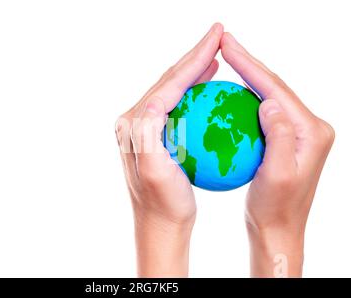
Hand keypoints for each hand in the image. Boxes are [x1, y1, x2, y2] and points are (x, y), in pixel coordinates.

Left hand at [115, 23, 222, 276]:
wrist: (160, 224)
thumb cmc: (163, 202)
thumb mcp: (154, 169)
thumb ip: (147, 133)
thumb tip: (153, 101)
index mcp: (134, 123)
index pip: (167, 84)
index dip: (192, 59)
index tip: (215, 38)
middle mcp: (133, 120)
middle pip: (167, 80)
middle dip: (193, 56)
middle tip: (217, 35)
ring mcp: (143, 127)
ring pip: (171, 89)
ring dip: (192, 70)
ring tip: (213, 56)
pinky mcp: (154, 135)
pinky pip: (176, 104)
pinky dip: (192, 90)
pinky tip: (207, 87)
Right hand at [221, 33, 334, 276]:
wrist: (279, 228)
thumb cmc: (276, 208)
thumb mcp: (278, 176)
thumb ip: (281, 137)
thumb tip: (269, 101)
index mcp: (312, 131)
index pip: (277, 90)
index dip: (250, 65)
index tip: (227, 45)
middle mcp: (310, 127)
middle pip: (275, 86)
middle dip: (249, 62)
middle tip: (224, 42)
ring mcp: (299, 132)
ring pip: (269, 95)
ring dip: (248, 76)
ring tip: (225, 58)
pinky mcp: (287, 139)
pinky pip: (263, 112)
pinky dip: (245, 99)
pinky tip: (227, 94)